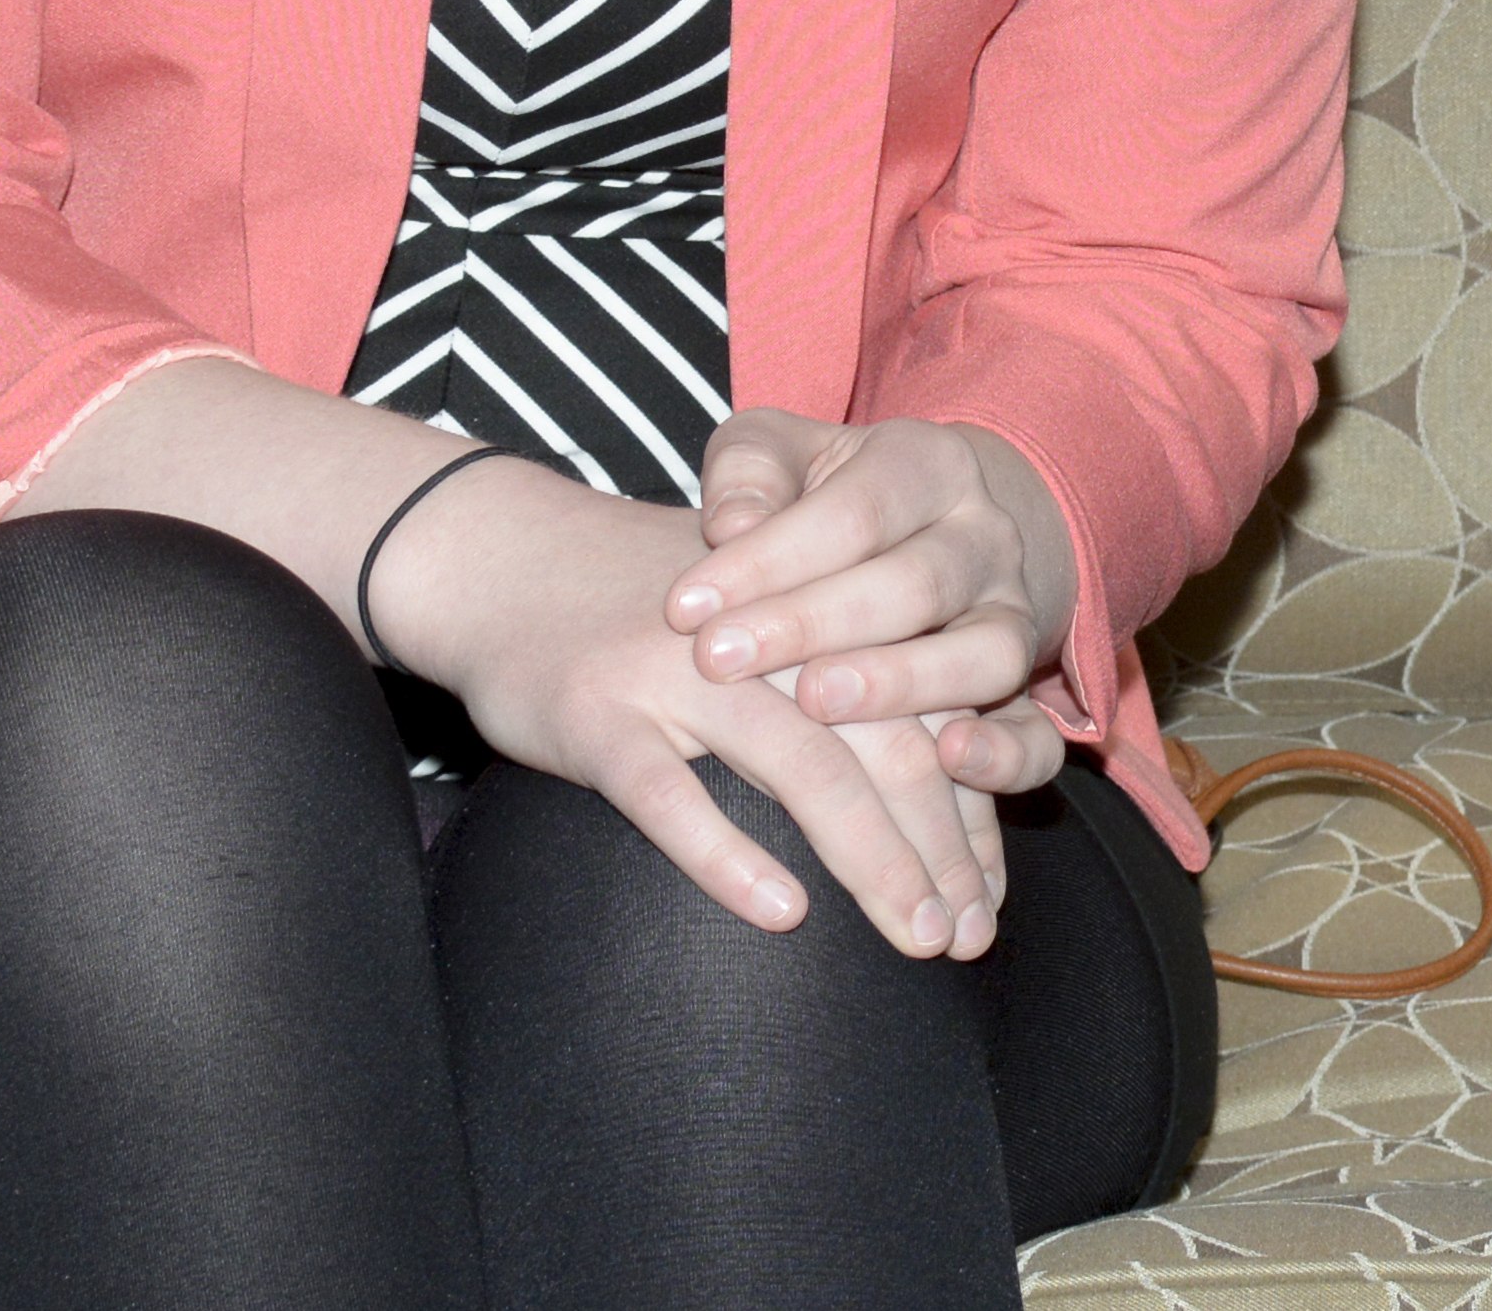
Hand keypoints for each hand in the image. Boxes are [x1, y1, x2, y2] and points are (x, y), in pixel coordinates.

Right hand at [365, 452, 1015, 956]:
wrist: (501, 553)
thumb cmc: (647, 609)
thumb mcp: (756, 623)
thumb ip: (837, 682)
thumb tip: (938, 789)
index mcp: (822, 612)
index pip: (926, 712)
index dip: (968, 809)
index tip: (990, 902)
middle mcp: (773, 637)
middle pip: (889, 742)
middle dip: (943, 846)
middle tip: (967, 938)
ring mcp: (683, 673)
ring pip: (807, 766)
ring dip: (873, 857)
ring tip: (917, 934)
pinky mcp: (599, 712)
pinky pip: (671, 794)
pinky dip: (729, 854)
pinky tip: (782, 913)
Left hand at [671, 410, 1076, 797]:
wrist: (931, 529)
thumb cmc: (822, 498)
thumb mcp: (781, 456)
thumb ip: (749, 475)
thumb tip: (729, 525)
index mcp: (928, 464)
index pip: (855, 509)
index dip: (768, 558)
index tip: (684, 609)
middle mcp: (986, 537)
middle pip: (916, 581)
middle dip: (813, 624)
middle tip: (722, 658)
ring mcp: (1016, 616)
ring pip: (987, 654)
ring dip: (901, 684)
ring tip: (814, 703)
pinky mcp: (1028, 694)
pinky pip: (1039, 736)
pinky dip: (1005, 756)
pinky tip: (946, 761)